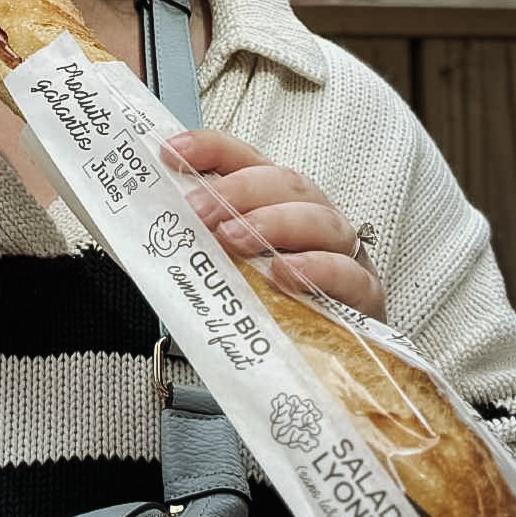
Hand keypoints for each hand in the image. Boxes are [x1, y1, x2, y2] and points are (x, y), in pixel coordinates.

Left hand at [162, 129, 385, 322]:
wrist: (328, 367)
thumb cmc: (277, 310)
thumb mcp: (234, 275)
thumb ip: (203, 250)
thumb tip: (152, 235)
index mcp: (277, 204)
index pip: (246, 160)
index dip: (210, 149)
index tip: (171, 152)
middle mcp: (312, 218)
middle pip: (283, 183)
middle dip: (237, 190)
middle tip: (199, 211)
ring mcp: (343, 252)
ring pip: (318, 219)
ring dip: (272, 223)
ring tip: (233, 239)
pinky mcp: (363, 294)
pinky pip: (347, 272)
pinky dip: (315, 268)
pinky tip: (284, 275)